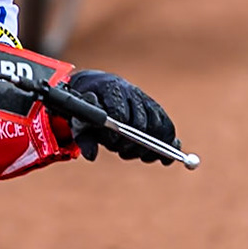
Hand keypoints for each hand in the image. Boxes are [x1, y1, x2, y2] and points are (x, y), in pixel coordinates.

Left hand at [63, 69, 177, 162]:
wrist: (96, 89)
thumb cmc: (86, 108)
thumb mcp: (79, 121)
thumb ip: (83, 138)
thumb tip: (91, 156)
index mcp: (112, 89)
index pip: (120, 114)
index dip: (116, 134)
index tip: (109, 142)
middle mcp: (132, 92)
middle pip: (141, 123)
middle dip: (131, 143)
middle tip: (121, 151)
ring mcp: (146, 100)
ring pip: (156, 126)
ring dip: (146, 146)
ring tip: (133, 153)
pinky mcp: (156, 109)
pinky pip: (167, 127)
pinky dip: (168, 144)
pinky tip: (164, 158)